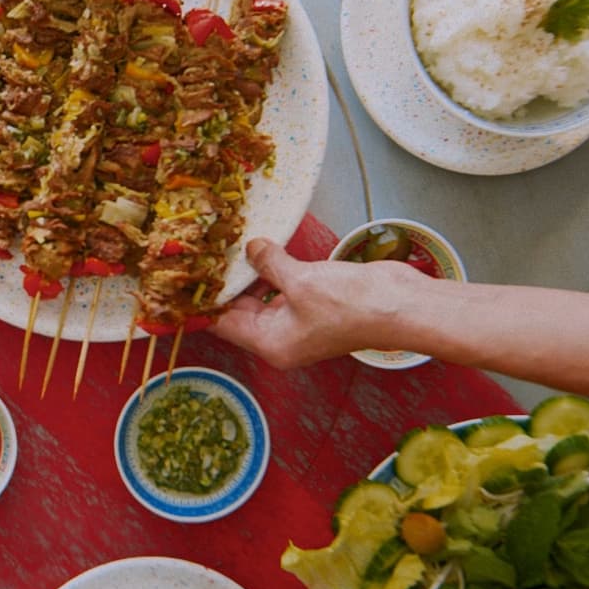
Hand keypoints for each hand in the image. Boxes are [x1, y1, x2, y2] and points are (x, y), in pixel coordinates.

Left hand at [210, 238, 418, 368]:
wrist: (402, 305)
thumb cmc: (352, 304)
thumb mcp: (300, 280)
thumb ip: (269, 264)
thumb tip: (251, 249)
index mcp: (271, 344)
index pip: (224, 324)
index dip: (204, 301)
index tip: (186, 276)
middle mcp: (281, 338)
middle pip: (240, 311)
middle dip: (226, 282)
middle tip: (207, 251)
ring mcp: (298, 322)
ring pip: (261, 297)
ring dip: (250, 274)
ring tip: (230, 244)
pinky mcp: (314, 304)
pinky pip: (283, 288)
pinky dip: (273, 271)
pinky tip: (262, 248)